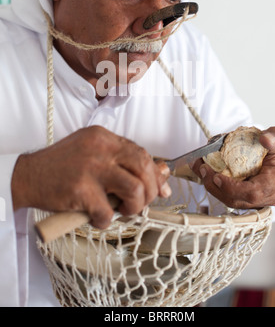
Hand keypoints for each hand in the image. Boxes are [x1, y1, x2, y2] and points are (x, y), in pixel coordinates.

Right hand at [12, 126, 170, 227]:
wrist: (28, 175)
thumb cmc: (62, 166)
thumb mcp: (93, 153)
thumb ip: (122, 160)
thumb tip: (162, 174)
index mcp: (103, 136)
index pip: (141, 153)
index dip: (155, 174)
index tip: (159, 189)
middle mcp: (100, 148)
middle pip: (144, 167)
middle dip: (151, 190)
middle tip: (142, 203)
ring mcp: (91, 168)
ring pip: (135, 189)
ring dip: (135, 206)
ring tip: (122, 210)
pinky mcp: (81, 190)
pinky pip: (108, 213)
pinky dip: (106, 221)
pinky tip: (97, 217)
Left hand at [193, 127, 274, 208]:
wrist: (273, 159)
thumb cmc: (274, 150)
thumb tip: (265, 139)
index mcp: (274, 183)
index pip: (252, 193)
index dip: (232, 188)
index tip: (217, 177)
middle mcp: (264, 197)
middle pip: (235, 199)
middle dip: (215, 186)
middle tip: (202, 168)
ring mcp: (252, 201)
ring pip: (228, 200)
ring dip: (211, 185)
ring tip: (200, 167)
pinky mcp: (242, 199)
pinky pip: (225, 196)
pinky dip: (213, 185)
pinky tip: (204, 171)